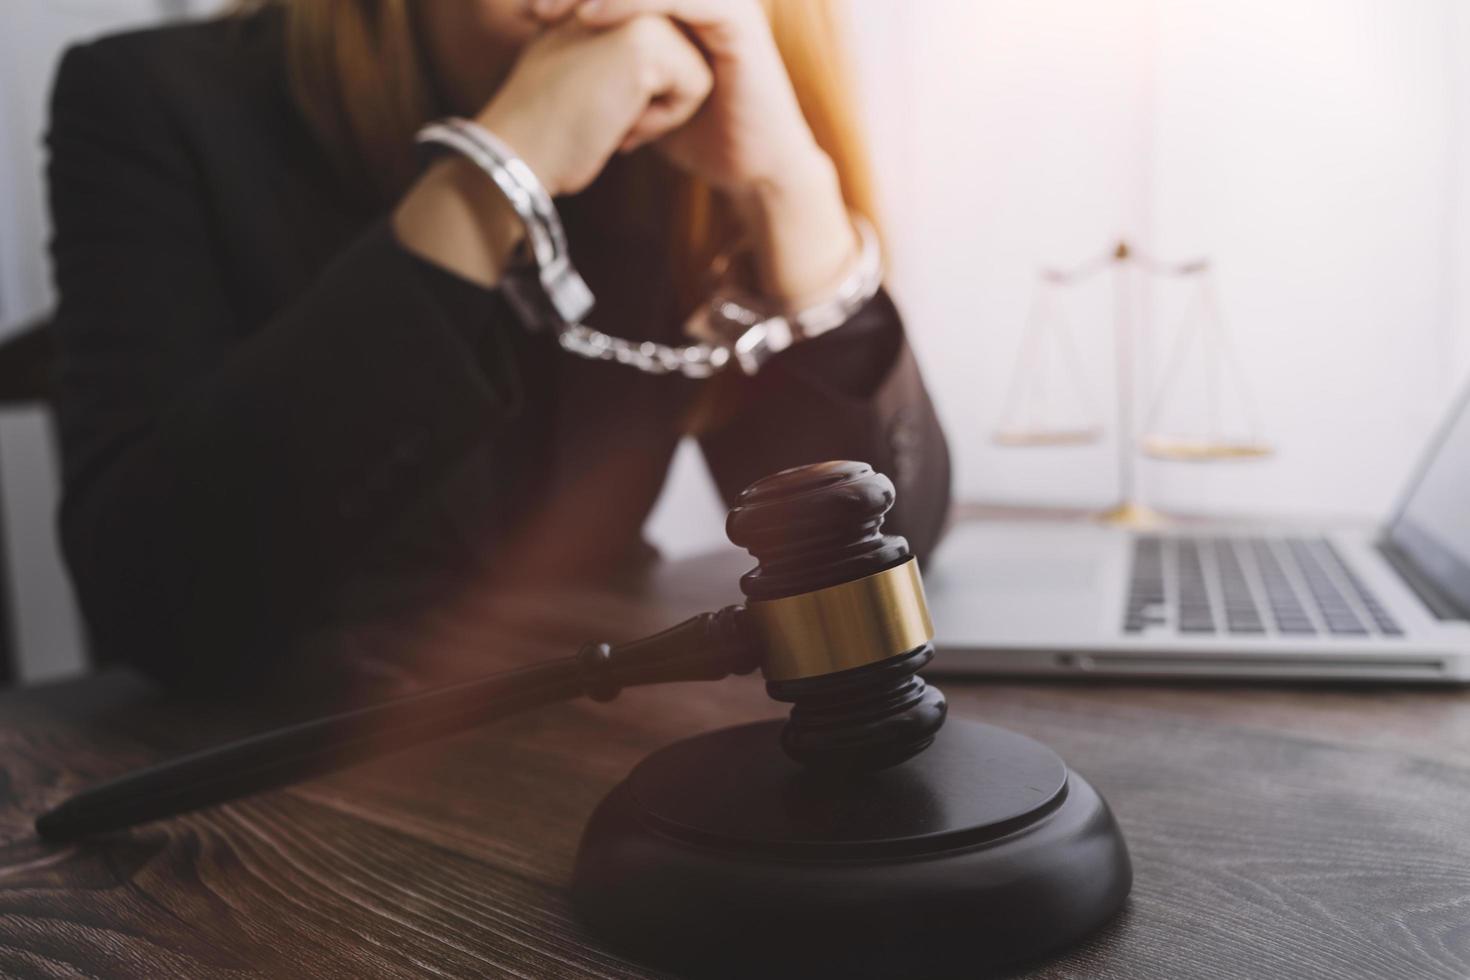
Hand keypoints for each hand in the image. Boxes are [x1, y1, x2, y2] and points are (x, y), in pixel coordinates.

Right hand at [394, 14, 712, 284]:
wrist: (515, 151)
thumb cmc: (548, 122)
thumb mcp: (588, 64)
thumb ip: (622, 42)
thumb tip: (664, 59)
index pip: (661, 48)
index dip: (642, 86)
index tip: (587, 96)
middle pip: (685, 51)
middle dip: (655, 93)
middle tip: (598, 108)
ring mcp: (630, 5)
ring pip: (695, 67)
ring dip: (660, 108)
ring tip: (606, 110)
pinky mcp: (646, 38)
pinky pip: (696, 86)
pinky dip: (663, 118)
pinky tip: (616, 119)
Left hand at [531, 0, 819, 193]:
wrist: (752, 170)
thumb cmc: (697, 133)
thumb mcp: (638, 88)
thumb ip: (609, 57)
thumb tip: (549, 46)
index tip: (524, 14)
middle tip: (530, 10)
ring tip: (549, 13)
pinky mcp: (736, 17)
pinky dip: (628, 1)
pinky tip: (589, 18)